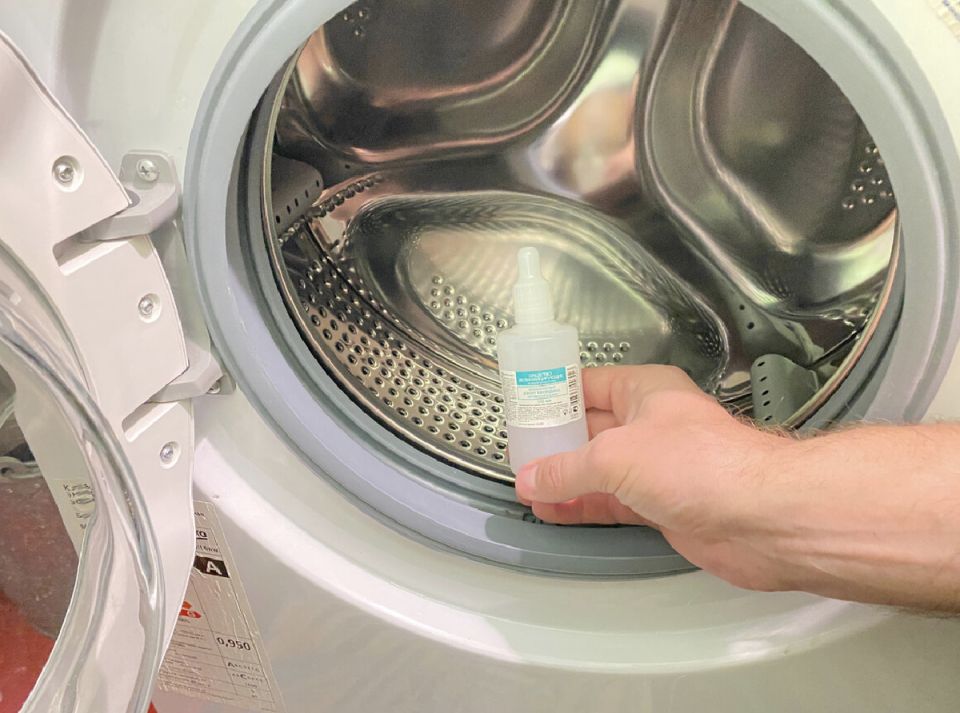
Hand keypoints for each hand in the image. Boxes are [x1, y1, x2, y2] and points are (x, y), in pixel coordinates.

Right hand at [514, 365, 787, 590]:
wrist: (761, 518)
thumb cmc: (704, 465)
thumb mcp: (615, 456)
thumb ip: (567, 468)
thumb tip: (533, 477)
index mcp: (646, 391)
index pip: (589, 384)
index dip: (554, 393)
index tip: (523, 406)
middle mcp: (652, 425)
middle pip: (591, 428)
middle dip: (555, 442)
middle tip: (518, 453)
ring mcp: (659, 468)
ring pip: (599, 470)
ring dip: (564, 478)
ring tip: (527, 486)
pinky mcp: (663, 506)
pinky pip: (612, 502)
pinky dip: (583, 506)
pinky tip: (554, 510)